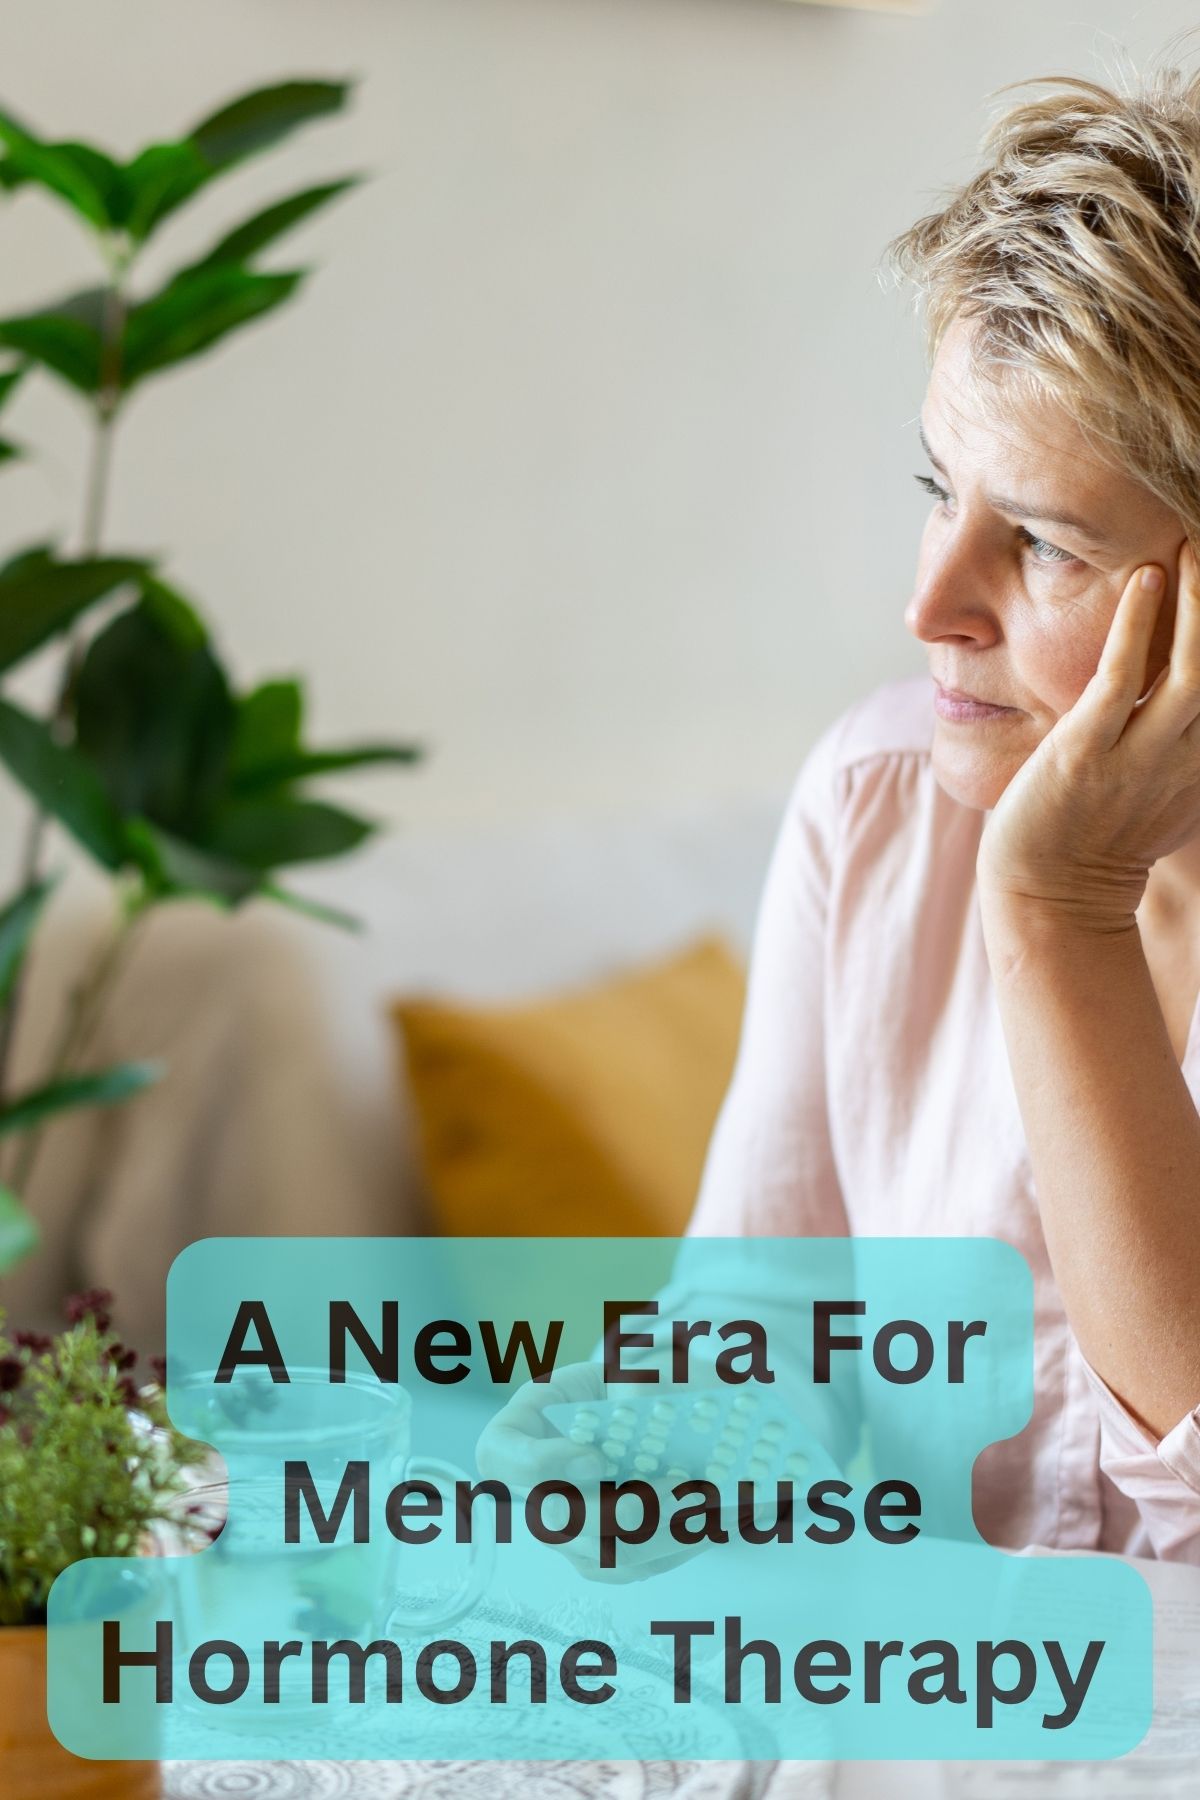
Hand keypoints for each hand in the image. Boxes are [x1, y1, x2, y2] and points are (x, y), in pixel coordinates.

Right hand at [475, 1360, 700, 1583]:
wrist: (632, 1416)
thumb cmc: (611, 1387)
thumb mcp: (614, 1367)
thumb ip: (629, 1377)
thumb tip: (640, 1400)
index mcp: (516, 1435)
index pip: (500, 1458)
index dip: (540, 1464)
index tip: (595, 1456)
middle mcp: (531, 1494)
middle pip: (558, 1522)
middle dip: (623, 1509)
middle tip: (675, 1484)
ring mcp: (563, 1534)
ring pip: (604, 1555)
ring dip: (662, 1533)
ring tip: (705, 1502)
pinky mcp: (599, 1559)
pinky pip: (635, 1568)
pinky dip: (677, 1546)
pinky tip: (711, 1520)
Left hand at [977, 543, 1199, 930]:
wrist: (1049, 900)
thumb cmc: (1092, 845)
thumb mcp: (1157, 793)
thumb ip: (1176, 746)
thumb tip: (1182, 701)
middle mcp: (1185, 756)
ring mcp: (1138, 755)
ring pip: (1192, 668)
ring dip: (1199, 603)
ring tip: (1196, 543)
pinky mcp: (1086, 753)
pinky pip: (1121, 679)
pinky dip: (1137, 626)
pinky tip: (1145, 576)